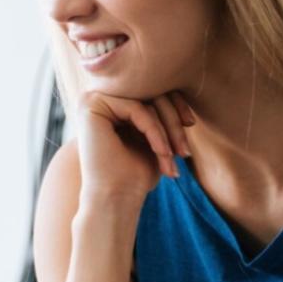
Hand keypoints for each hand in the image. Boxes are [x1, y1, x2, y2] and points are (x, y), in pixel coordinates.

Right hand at [75, 90, 195, 204]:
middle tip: (185, 152)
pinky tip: (163, 153)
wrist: (115, 200)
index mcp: (109, 102)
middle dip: (174, 121)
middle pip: (149, 91)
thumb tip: (179, 82)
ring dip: (168, 129)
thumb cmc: (135, 174)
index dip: (175, 105)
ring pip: (145, 99)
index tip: (191, 125)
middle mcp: (97, 95)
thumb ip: (160, 110)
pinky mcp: (91, 106)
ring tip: (177, 156)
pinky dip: (155, 131)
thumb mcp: (155, 136)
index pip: (150, 89)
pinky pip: (137, 108)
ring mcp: (91, 98)